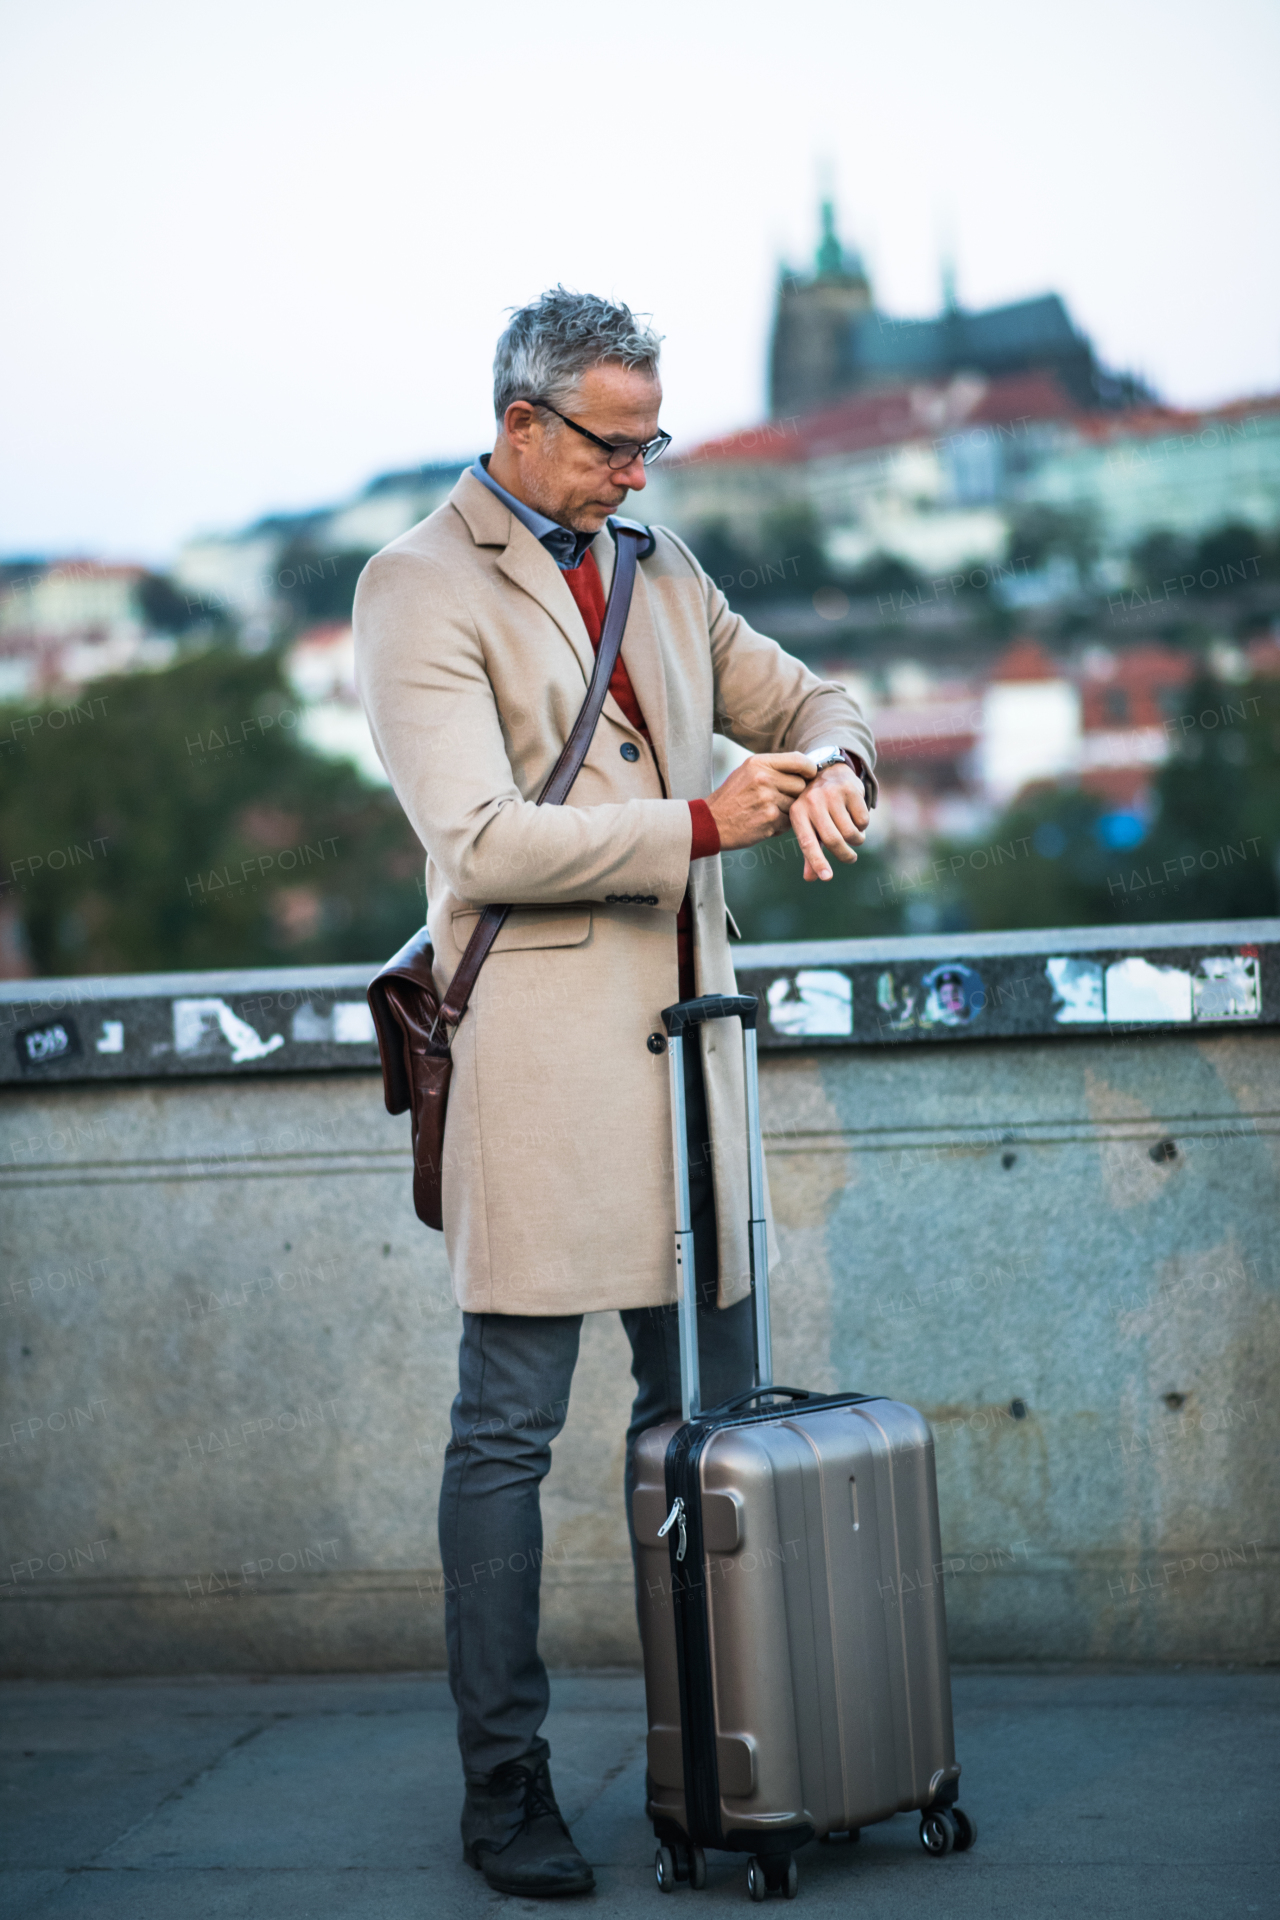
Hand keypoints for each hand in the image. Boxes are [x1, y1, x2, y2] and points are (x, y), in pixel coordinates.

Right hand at [706, 752, 817, 850]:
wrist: (711, 822)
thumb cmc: (732, 797)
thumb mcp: (746, 772)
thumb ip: (773, 768)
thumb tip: (805, 767)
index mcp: (758, 763)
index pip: (799, 760)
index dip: (810, 769)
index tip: (810, 775)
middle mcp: (763, 778)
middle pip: (801, 784)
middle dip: (795, 794)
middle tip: (779, 799)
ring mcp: (767, 799)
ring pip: (796, 804)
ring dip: (787, 810)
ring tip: (767, 811)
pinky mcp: (770, 819)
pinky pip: (789, 821)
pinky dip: (781, 824)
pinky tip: (765, 822)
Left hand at [789, 763, 869, 880]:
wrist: (829, 771)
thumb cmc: (817, 807)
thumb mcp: (809, 825)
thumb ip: (810, 851)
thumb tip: (811, 878)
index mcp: (797, 813)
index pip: (807, 843)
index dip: (817, 862)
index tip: (827, 878)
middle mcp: (812, 802)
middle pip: (833, 840)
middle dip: (845, 856)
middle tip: (850, 858)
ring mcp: (832, 794)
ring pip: (851, 832)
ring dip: (856, 840)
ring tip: (854, 836)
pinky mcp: (850, 790)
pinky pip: (863, 821)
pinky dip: (863, 826)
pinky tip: (857, 818)